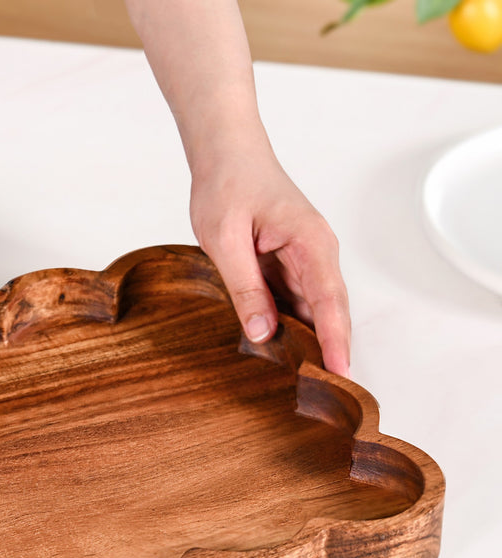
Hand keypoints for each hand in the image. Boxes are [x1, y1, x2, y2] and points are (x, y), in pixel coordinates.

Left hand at [189, 135, 350, 375]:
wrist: (225, 152)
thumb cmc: (226, 184)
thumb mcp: (225, 240)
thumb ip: (245, 287)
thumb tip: (263, 332)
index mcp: (309, 242)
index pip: (329, 301)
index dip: (336, 341)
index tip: (342, 375)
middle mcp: (315, 252)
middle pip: (328, 310)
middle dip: (328, 350)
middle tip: (323, 394)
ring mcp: (302, 258)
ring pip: (310, 309)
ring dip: (306, 341)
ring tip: (301, 382)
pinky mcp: (286, 263)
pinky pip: (292, 300)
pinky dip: (288, 324)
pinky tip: (277, 350)